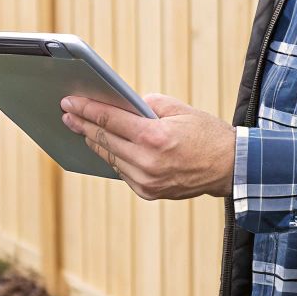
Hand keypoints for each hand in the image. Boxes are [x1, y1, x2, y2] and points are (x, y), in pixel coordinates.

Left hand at [60, 93, 234, 199]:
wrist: (229, 167)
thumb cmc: (205, 133)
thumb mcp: (177, 108)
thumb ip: (144, 105)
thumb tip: (118, 105)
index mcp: (154, 136)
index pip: (110, 120)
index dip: (86, 109)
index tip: (69, 102)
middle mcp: (148, 162)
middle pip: (104, 140)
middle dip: (82, 125)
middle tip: (67, 114)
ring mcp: (147, 181)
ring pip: (110, 157)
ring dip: (94, 142)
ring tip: (80, 128)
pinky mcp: (149, 192)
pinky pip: (122, 171)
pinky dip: (113, 157)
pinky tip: (104, 146)